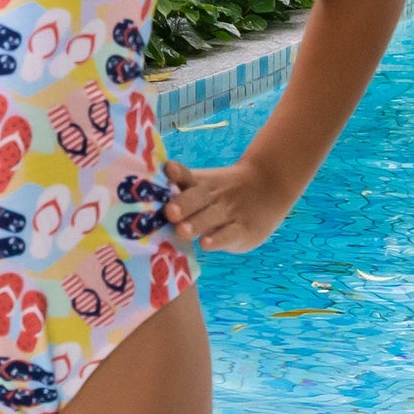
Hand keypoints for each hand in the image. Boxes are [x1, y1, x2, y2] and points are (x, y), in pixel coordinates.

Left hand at [162, 156, 289, 253]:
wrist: (268, 186)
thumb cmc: (223, 191)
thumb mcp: (206, 183)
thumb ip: (181, 188)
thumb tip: (145, 193)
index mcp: (200, 183)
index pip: (187, 176)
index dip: (178, 173)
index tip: (168, 169)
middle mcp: (213, 196)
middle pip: (197, 198)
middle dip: (182, 204)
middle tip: (169, 211)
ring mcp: (229, 212)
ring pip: (211, 217)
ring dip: (196, 224)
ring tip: (182, 231)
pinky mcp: (243, 230)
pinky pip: (229, 234)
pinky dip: (218, 239)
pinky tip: (207, 244)